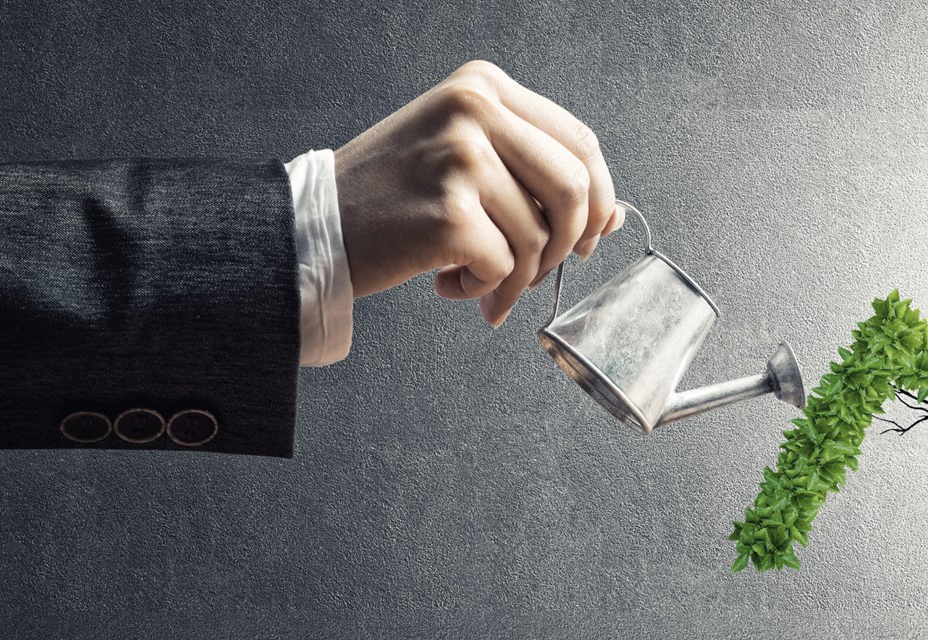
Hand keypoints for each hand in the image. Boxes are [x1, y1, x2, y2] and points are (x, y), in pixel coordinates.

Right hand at [333, 60, 622, 326]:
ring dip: (518, 277)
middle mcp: (475, 110)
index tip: (583, 236)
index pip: (580, 142)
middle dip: (566, 243)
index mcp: (484, 86)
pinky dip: (484, 291)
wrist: (314, 222)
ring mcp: (462, 159)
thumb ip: (534, 175)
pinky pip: (504, 267)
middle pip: (574, 188)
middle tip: (536, 270)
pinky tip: (448, 283)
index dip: (597, 198)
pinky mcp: (449, 213)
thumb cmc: (392, 194)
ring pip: (540, 237)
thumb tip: (613, 219)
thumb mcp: (465, 158)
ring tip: (478, 280)